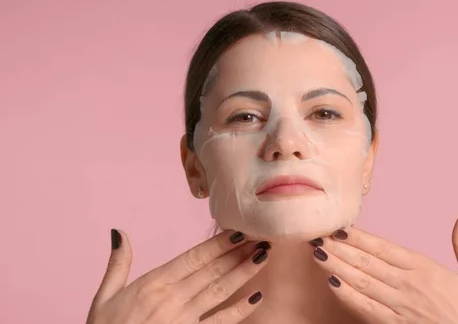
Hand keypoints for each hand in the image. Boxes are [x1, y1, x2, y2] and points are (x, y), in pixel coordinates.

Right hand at [87, 229, 269, 323]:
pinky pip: (221, 323)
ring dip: (244, 273)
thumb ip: (118, 264)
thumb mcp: (105, 297)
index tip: (239, 231)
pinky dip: (240, 310)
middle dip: (238, 253)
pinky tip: (257, 297)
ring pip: (221, 291)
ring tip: (263, 257)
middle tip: (260, 237)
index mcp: (153, 284)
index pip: (194, 257)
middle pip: (212, 270)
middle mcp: (172, 299)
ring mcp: (184, 320)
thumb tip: (119, 233)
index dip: (219, 243)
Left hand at [311, 212, 457, 323]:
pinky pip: (365, 308)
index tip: (339, 227)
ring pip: (362, 282)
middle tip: (318, 234)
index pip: (385, 248)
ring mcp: (399, 307)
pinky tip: (331, 282)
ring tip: (318, 252)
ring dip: (337, 266)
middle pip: (367, 262)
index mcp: (426, 270)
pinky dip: (346, 295)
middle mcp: (409, 286)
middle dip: (340, 248)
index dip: (360, 237)